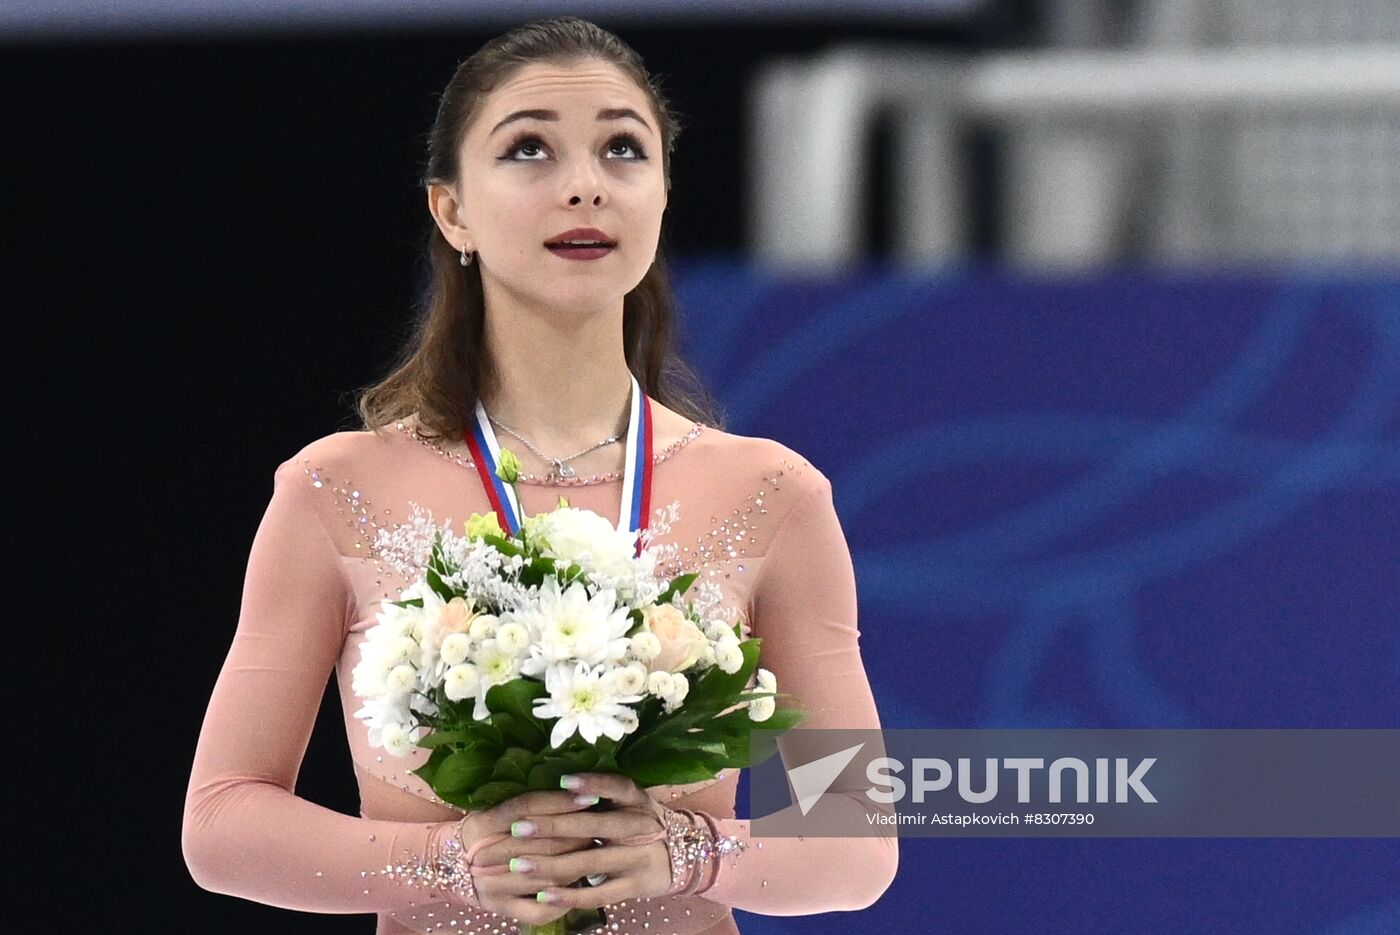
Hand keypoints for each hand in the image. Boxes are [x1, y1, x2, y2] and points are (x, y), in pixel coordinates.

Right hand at [450, 788, 602, 924]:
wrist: (450, 865)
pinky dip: (561, 901)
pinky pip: (537, 910)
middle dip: (578, 834)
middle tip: (603, 824)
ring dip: (576, 865)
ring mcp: (492, 886)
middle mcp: (484, 855)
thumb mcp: (494, 808)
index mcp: (483, 822)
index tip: (591, 794)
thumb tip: (571, 782)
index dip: (561, 801)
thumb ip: (526, 801)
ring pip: (544, 877)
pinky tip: (579, 887)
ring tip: (598, 852)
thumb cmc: (485, 829)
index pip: (527, 807)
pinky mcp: (501, 908)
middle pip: (541, 844)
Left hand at [499, 772, 673, 912]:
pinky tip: (543, 895)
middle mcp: (640, 826)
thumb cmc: (643, 823)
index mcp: (638, 800)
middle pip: (595, 826)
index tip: (562, 782)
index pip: (617, 787)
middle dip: (553, 827)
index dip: (592, 784)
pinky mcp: (634, 886)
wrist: (684, 856)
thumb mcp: (633, 802)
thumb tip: (555, 784)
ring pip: (590, 862)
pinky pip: (598, 894)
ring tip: (518, 865)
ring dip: (551, 865)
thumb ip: (604, 796)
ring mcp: (638, 858)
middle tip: (518, 827)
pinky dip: (569, 896)